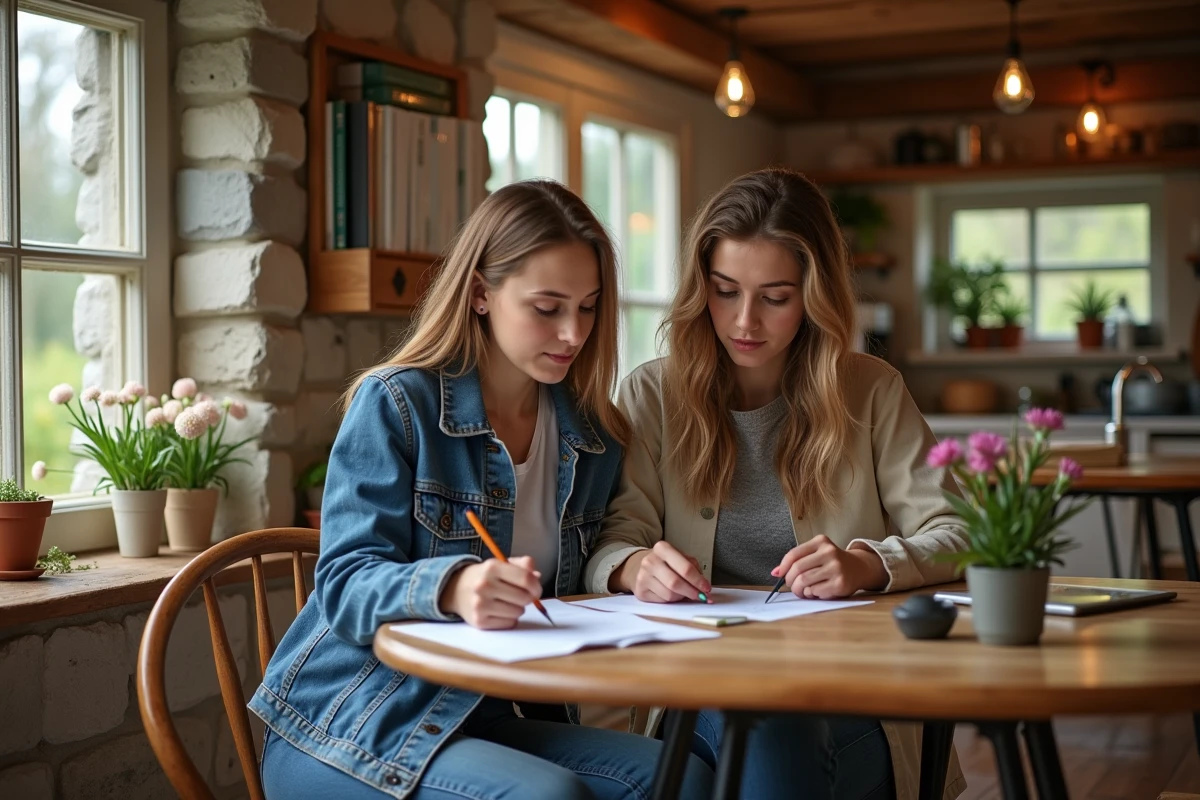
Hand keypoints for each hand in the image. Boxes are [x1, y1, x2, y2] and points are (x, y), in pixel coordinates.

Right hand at [439, 556, 541, 628]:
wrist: (457, 589)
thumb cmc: (487, 577)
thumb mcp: (502, 564)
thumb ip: (523, 565)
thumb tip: (537, 577)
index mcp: (492, 567)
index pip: (526, 579)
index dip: (536, 586)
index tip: (536, 590)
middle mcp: (484, 585)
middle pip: (524, 598)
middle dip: (527, 598)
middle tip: (520, 595)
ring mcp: (480, 604)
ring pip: (518, 612)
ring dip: (518, 609)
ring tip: (507, 602)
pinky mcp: (479, 621)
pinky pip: (509, 623)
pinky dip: (509, 619)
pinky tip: (500, 611)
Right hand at [611, 541, 710, 602]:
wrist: (640, 567)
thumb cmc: (666, 563)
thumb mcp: (680, 558)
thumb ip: (693, 568)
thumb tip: (703, 587)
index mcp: (662, 548)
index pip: (685, 568)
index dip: (698, 581)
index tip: (707, 588)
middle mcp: (650, 561)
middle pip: (676, 583)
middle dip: (692, 592)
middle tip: (701, 596)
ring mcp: (643, 576)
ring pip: (669, 595)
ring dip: (681, 597)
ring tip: (682, 592)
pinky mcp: (640, 591)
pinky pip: (662, 601)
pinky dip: (671, 601)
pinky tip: (671, 594)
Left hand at [771, 536, 886, 598]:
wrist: (859, 568)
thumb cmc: (832, 562)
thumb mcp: (817, 554)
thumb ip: (798, 560)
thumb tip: (775, 572)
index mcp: (821, 542)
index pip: (794, 554)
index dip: (783, 566)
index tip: (779, 574)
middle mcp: (829, 552)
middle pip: (797, 569)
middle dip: (789, 580)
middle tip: (791, 586)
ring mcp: (836, 568)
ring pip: (804, 581)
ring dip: (798, 590)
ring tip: (802, 591)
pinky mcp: (840, 583)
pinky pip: (815, 591)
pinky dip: (811, 594)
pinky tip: (816, 592)